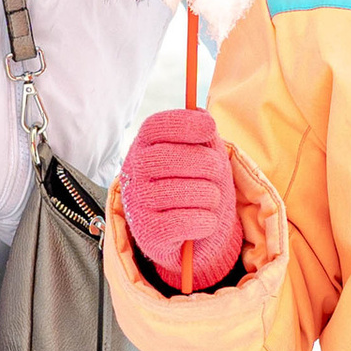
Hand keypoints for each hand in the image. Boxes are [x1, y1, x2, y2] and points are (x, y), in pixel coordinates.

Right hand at [118, 106, 242, 290]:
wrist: (186, 233)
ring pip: (183, 192)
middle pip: (171, 158)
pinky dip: (205, 222)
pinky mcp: (147, 233)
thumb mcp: (200, 155)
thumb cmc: (193, 184)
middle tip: (217, 174)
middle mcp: (133, 172)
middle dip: (207, 165)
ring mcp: (137, 203)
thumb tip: (202, 117)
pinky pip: (184, 222)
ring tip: (210, 200)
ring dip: (210, 197)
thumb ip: (202, 135)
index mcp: (144, 146)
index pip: (155, 127)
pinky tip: (205, 221)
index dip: (184, 124)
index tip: (209, 128)